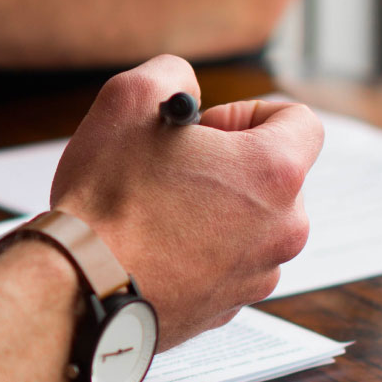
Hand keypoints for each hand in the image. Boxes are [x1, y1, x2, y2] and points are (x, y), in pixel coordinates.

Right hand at [49, 56, 322, 348]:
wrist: (80, 287)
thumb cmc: (107, 198)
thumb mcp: (129, 99)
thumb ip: (172, 74)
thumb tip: (184, 89)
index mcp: (273, 173)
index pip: (300, 121)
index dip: (248, 113)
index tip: (206, 129)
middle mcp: (283, 228)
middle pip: (274, 177)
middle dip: (228, 165)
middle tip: (173, 169)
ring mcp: (258, 274)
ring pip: (249, 223)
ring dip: (213, 209)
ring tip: (155, 211)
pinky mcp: (228, 307)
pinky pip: (225, 264)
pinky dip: (198, 251)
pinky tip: (151, 246)